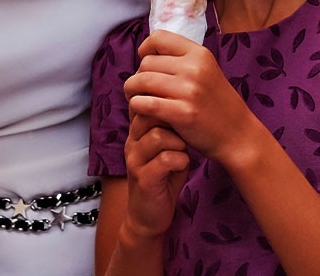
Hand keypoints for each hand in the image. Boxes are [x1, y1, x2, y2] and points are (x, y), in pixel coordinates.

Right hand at [122, 113, 189, 237]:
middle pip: (149, 114)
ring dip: (179, 142)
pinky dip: (180, 160)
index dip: (166, 104)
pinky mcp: (143, 179)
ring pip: (158, 135)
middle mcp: (132, 143)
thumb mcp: (168, 148)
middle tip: (186, 132)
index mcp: (137, 133)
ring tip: (184, 150)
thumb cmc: (164, 178)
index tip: (183, 114)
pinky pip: (164, 159)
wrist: (149, 216)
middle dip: (174, 120)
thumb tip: (187, 104)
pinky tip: (183, 165)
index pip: (145, 103)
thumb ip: (171, 128)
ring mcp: (135, 161)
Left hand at [124, 31, 259, 164]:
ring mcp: (189, 90)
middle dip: (138, 76)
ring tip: (136, 99)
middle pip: (146, 62)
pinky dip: (136, 106)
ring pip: (141, 81)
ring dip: (132, 91)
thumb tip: (146, 53)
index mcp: (200, 54)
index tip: (146, 65)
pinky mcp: (182, 113)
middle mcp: (195, 68)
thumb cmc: (216, 105)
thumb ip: (182, 60)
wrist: (238, 135)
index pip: (158, 37)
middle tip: (140, 90)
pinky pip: (145, 103)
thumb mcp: (207, 72)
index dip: (145, 49)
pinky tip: (140, 111)